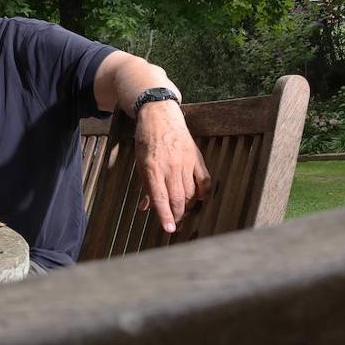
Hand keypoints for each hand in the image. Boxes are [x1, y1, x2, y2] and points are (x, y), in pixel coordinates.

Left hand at [134, 101, 210, 232]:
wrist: (160, 115)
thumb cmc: (146, 141)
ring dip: (187, 206)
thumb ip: (145, 186)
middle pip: (178, 199)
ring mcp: (186, 162)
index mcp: (152, 168)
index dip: (165, 216)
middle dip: (177, 215)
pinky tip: (198, 198)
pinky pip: (204, 181)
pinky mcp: (196, 158)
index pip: (160, 198)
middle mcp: (170, 167)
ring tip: (182, 210)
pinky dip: (203, 193)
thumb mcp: (140, 163)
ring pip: (191, 193)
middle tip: (174, 223)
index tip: (169, 229)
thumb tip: (146, 208)